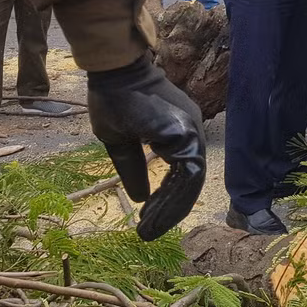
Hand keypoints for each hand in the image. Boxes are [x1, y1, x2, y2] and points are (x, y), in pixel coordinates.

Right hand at [87, 55, 205, 241]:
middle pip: (189, 182)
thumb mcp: (120, 142)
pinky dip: (172, 198)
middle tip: (148, 233)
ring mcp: (193, 131)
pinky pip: (187, 174)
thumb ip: (133, 168)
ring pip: (190, 182)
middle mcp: (192, 133)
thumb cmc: (114, 99)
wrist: (114, 73)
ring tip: (148, 230)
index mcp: (178, 132)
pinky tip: (151, 213)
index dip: (167, 200)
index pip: (181, 174)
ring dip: (169, 210)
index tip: (147, 220)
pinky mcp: (187, 133)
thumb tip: (141, 198)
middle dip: (169, 211)